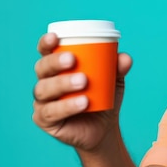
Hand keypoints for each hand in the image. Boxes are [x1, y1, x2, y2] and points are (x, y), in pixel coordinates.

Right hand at [32, 33, 132, 151]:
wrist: (104, 128)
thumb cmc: (103, 98)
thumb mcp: (113, 81)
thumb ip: (117, 68)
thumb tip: (124, 57)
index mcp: (57, 68)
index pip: (46, 52)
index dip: (46, 43)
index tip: (55, 37)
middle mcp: (46, 82)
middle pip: (42, 68)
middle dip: (55, 62)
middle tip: (72, 60)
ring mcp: (43, 102)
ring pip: (44, 90)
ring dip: (62, 84)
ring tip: (83, 82)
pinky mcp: (45, 120)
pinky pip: (51, 112)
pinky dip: (67, 106)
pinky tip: (83, 103)